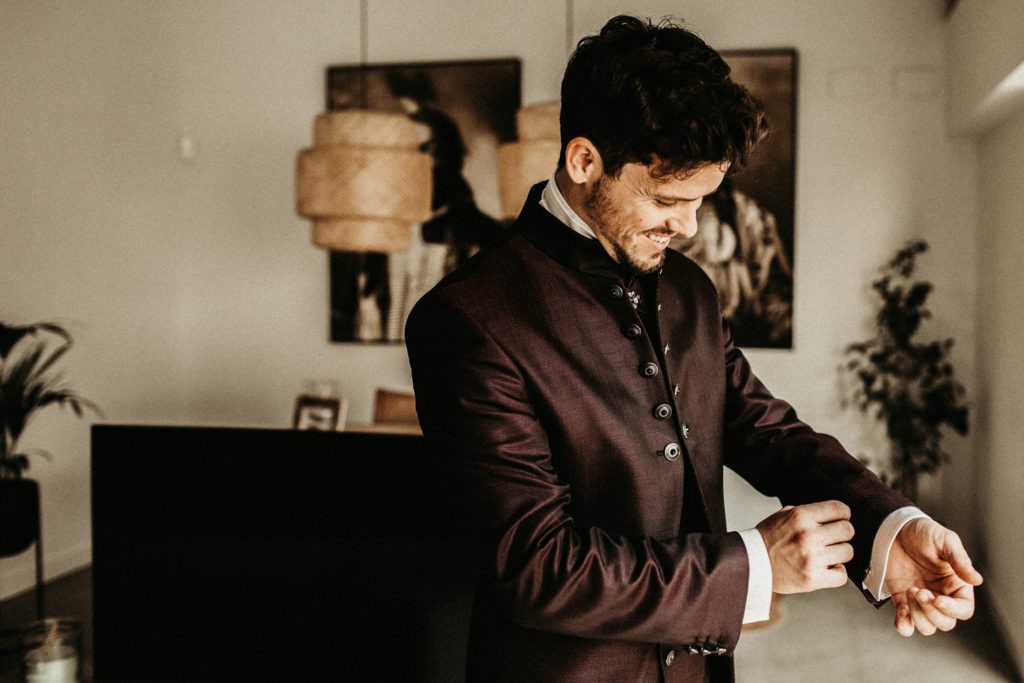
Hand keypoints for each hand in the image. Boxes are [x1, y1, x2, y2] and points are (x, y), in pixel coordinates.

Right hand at [756, 500, 854, 593]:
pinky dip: (836, 572)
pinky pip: (842, 575)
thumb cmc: (768, 539)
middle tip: (832, 537)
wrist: (750, 563)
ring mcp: (811, 558)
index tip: (840, 519)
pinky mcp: (812, 579)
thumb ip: (808, 512)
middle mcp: (807, 535)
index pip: (840, 509)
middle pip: (848, 530)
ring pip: (848, 552)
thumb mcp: (783, 515)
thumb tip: (834, 513)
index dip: (843, 514)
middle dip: (842, 533)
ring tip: (826, 553)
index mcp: (800, 516)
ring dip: (839, 552)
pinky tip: (826, 567)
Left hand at [885, 517, 982, 635]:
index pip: (963, 609)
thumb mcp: (945, 541)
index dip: (953, 610)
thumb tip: (977, 580)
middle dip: (931, 611)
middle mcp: (941, 595)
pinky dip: (903, 625)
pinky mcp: (902, 600)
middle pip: (945, 622)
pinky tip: (901, 612)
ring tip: (910, 591)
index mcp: (956, 584)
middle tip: (919, 591)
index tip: (938, 599)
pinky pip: (905, 624)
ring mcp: (921, 601)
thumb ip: (960, 561)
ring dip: (918, 615)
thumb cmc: (923, 533)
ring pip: (927, 626)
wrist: (894, 529)